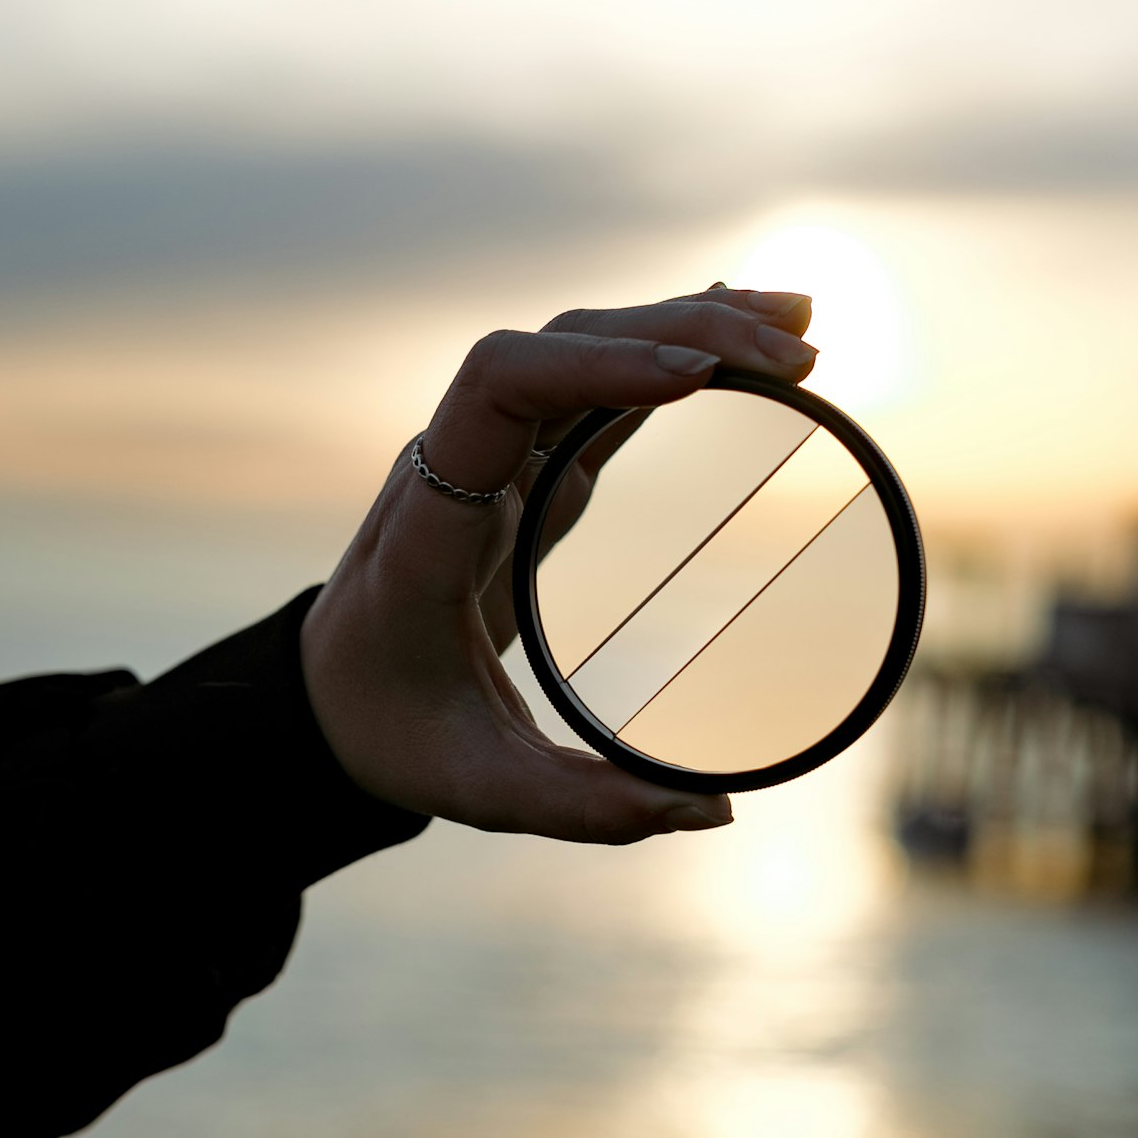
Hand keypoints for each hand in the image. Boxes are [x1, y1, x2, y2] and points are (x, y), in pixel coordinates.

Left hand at [300, 285, 816, 843]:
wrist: (334, 696)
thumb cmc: (397, 734)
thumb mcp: (481, 789)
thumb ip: (588, 808)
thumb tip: (715, 811)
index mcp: (432, 530)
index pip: (497, 392)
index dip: (595, 365)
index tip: (698, 381)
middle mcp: (457, 467)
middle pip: (559, 345)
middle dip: (680, 333)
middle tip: (802, 360)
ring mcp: (495, 455)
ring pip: (584, 343)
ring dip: (691, 326)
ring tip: (803, 332)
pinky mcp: (533, 464)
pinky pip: (602, 382)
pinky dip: (678, 353)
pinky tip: (750, 345)